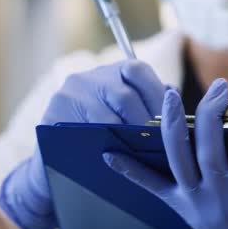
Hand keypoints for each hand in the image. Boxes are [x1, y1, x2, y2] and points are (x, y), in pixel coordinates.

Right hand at [0, 60, 164, 228]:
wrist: (62, 158)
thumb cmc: (106, 134)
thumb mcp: (128, 114)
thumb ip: (150, 105)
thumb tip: (175, 101)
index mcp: (112, 72)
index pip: (138, 70)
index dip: (157, 96)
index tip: (170, 121)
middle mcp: (90, 77)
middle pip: (124, 96)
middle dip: (145, 122)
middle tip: (159, 144)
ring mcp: (69, 95)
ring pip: (106, 117)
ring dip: (127, 137)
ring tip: (143, 152)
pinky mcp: (52, 116)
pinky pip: (82, 132)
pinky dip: (103, 145)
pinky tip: (116, 157)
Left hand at [103, 79, 227, 228]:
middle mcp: (219, 194)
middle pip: (207, 141)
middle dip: (211, 106)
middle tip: (220, 86)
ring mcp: (195, 200)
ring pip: (176, 153)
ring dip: (169, 120)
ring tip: (167, 92)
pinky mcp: (180, 207)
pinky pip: (151, 187)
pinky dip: (129, 171)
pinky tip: (109, 154)